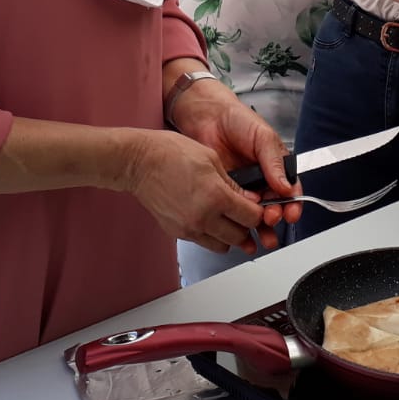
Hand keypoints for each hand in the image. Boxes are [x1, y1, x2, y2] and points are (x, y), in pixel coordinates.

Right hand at [123, 128, 280, 254]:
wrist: (139, 162)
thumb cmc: (170, 153)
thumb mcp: (211, 160)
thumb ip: (234, 184)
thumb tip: (249, 199)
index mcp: (216, 196)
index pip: (251, 218)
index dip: (259, 213)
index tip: (258, 207)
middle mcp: (203, 217)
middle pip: (239, 237)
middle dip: (247, 227)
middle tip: (246, 216)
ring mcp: (188, 227)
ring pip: (222, 246)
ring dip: (230, 235)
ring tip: (228, 220)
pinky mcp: (177, 232)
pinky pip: (203, 242)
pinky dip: (211, 235)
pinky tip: (209, 219)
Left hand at [171, 80, 301, 246]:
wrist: (207, 117)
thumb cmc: (238, 120)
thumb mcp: (263, 137)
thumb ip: (275, 162)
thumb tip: (287, 187)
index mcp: (276, 166)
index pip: (290, 189)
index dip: (293, 204)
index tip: (291, 213)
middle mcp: (262, 179)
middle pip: (275, 205)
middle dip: (276, 216)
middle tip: (271, 219)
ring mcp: (244, 187)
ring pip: (255, 212)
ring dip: (260, 225)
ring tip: (261, 235)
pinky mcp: (226, 191)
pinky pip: (234, 209)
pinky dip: (238, 219)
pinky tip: (240, 225)